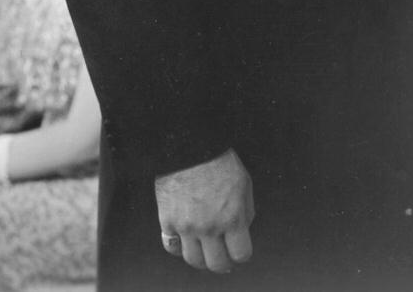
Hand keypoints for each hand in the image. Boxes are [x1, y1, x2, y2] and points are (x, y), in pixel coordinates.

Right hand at [156, 149, 253, 273]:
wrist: (190, 148)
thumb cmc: (221, 163)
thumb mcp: (244, 184)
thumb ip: (245, 212)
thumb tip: (241, 231)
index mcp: (232, 217)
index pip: (240, 254)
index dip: (242, 255)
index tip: (241, 252)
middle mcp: (209, 227)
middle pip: (216, 263)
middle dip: (223, 264)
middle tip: (224, 260)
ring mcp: (186, 227)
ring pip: (193, 260)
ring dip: (202, 259)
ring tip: (206, 253)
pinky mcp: (167, 222)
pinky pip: (172, 247)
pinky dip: (180, 247)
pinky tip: (187, 242)